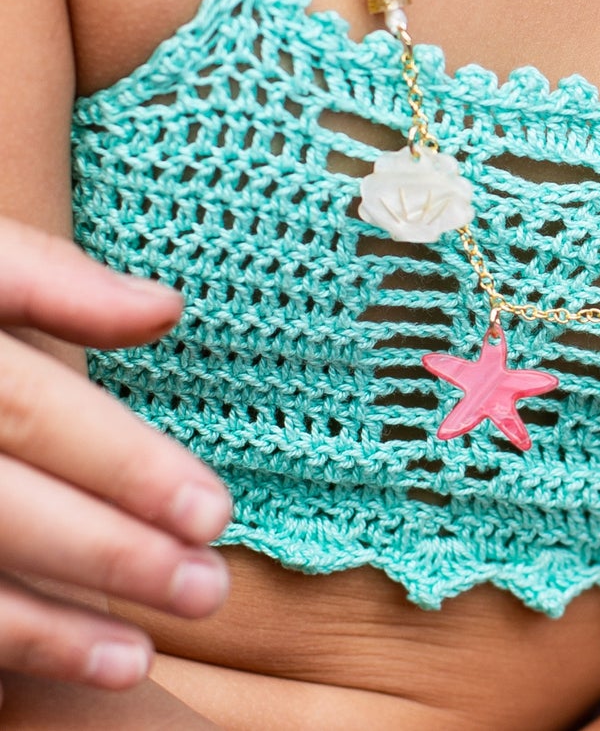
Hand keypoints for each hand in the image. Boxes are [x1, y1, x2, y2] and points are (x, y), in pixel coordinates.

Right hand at [0, 219, 230, 696]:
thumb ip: (53, 284)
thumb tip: (165, 309)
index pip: (36, 413)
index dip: (125, 464)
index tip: (215, 512)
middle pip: (3, 508)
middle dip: (108, 555)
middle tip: (207, 589)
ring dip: (45, 631)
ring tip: (136, 660)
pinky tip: (37, 678)